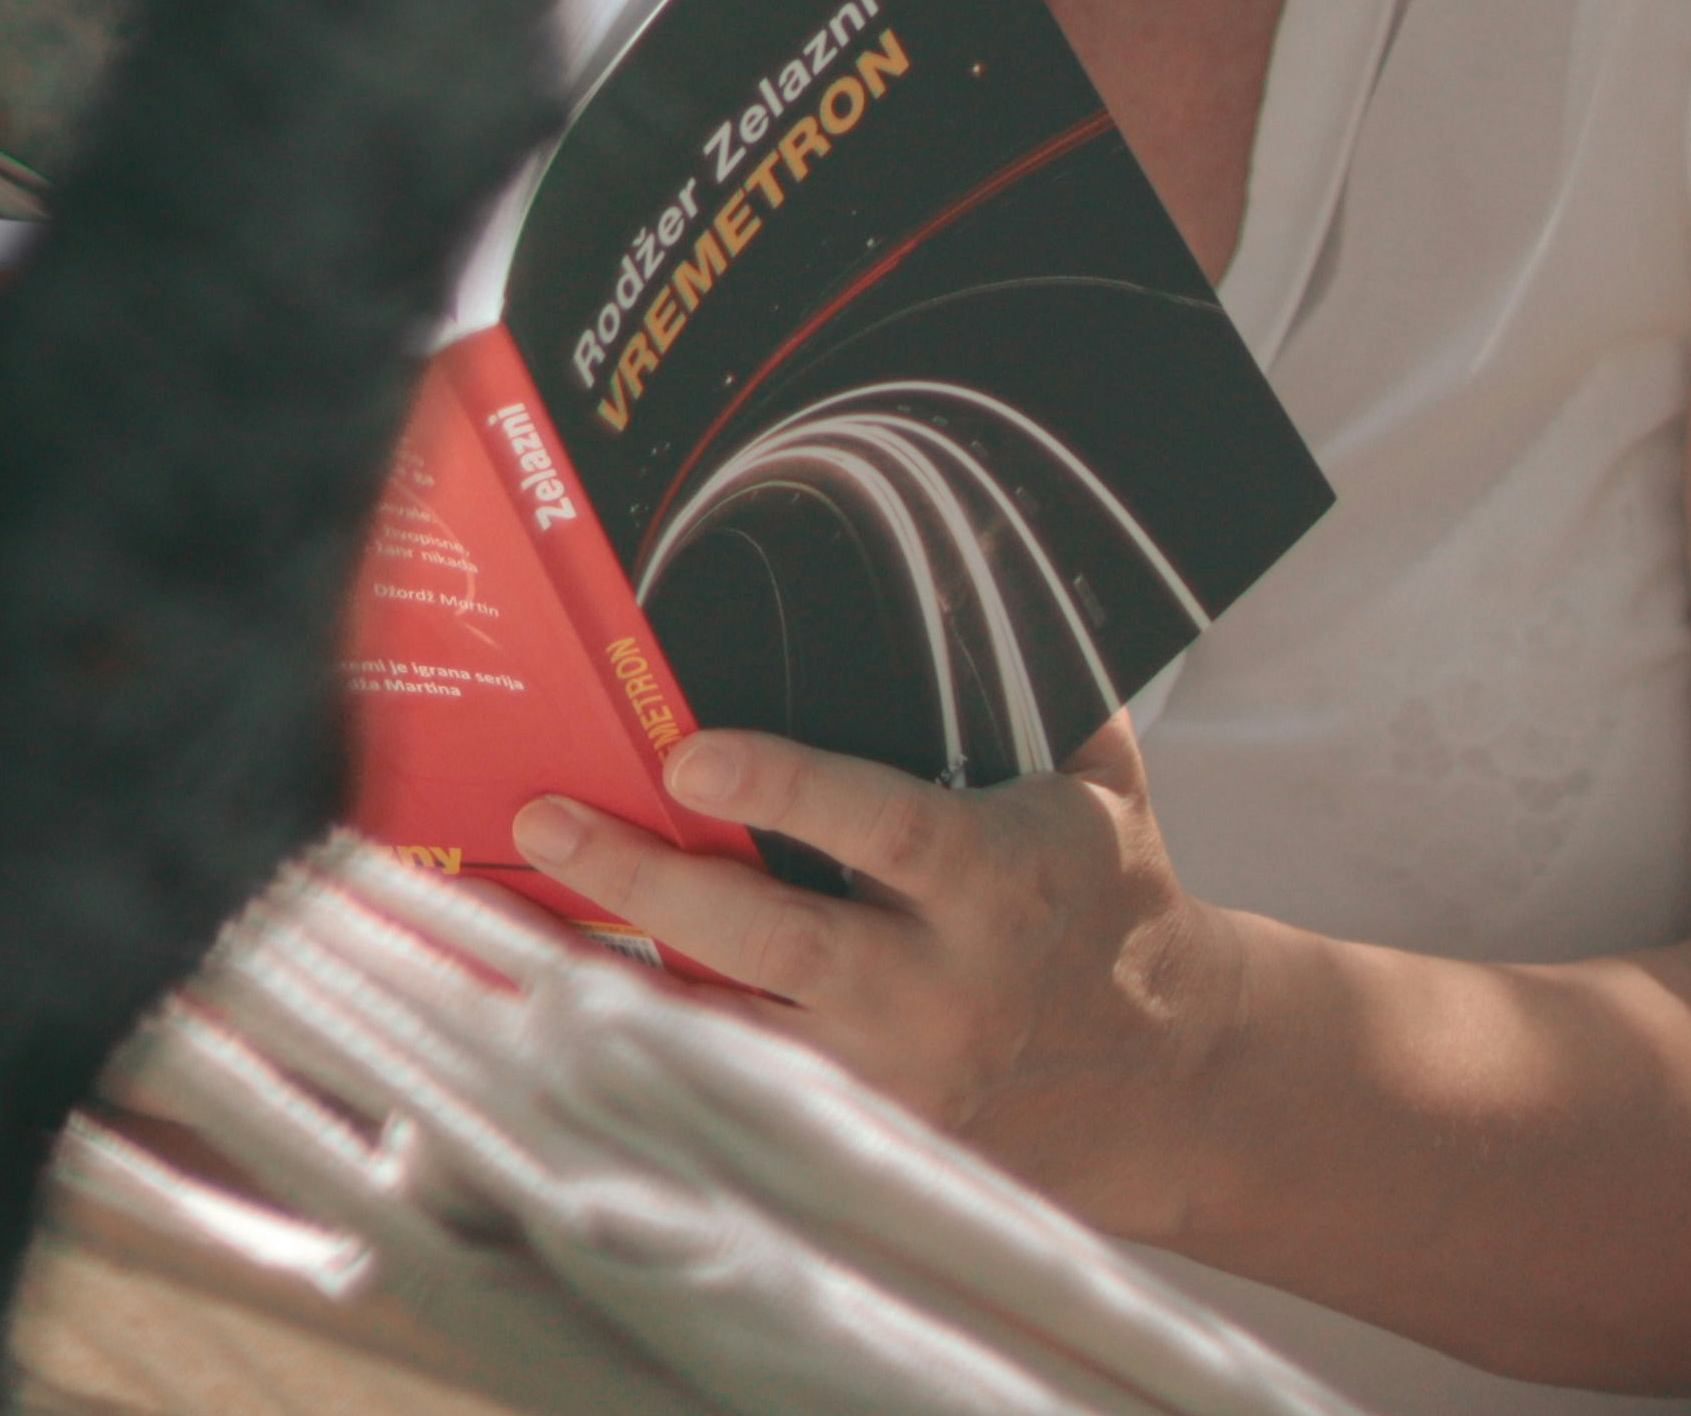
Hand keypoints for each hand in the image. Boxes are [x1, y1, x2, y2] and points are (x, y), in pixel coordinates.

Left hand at [516, 717, 1247, 1230]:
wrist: (1167, 1075)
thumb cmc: (1114, 898)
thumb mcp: (1104, 786)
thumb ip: (1041, 689)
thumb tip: (985, 559)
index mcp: (997, 883)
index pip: (882, 832)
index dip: (785, 789)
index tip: (689, 751)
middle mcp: (938, 988)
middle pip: (775, 940)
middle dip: (653, 881)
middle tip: (553, 823)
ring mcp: (894, 1073)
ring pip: (735, 1032)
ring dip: (624, 974)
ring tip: (522, 921)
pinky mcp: (864, 1131)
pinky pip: (741, 1090)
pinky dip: (658, 1051)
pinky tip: (576, 1010)